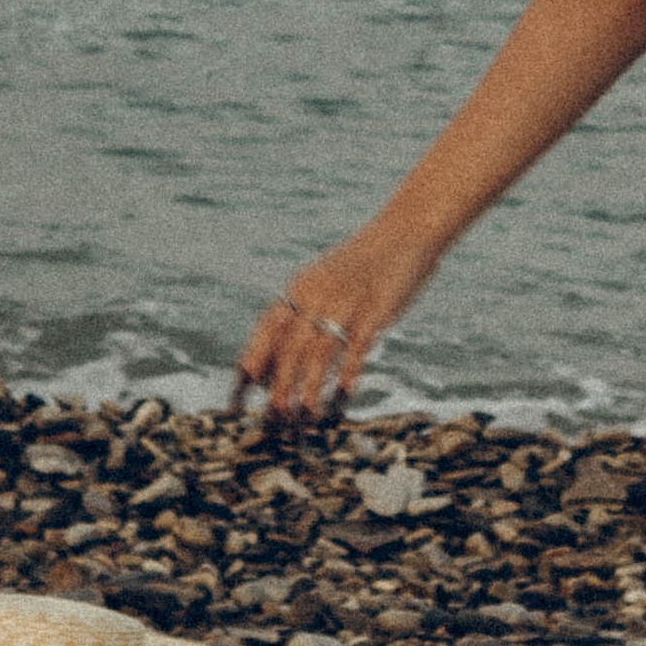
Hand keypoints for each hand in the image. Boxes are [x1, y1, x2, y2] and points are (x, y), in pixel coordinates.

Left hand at [235, 237, 420, 423]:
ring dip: (311, 385)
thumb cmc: (362, 267)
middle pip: (291, 345)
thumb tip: (280, 359)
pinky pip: (358, 342)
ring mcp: (347, 300)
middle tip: (273, 414)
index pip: (267, 328)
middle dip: (280, 383)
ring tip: (304, 414)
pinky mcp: (377, 307)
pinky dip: (350, 369)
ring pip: (321, 349)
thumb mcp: (325, 284)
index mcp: (301, 288)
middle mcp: (318, 293)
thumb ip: (303, 315)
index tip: (240, 388)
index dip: (253, 359)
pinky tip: (345, 393)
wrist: (405, 231)